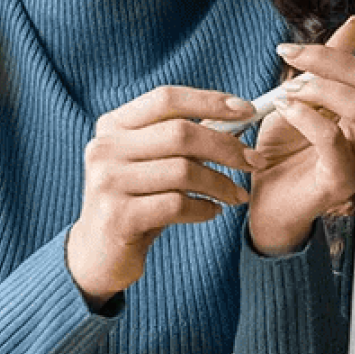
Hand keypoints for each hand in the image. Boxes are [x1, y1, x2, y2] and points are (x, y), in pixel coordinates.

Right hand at [67, 86, 258, 306]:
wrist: (99, 254)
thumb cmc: (137, 202)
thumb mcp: (152, 164)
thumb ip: (183, 140)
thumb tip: (237, 118)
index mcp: (112, 125)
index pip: (166, 98)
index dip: (209, 101)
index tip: (247, 111)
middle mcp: (105, 148)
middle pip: (180, 133)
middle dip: (226, 147)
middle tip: (254, 162)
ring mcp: (107, 182)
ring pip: (183, 171)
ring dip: (221, 183)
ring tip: (236, 195)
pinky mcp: (117, 216)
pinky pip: (176, 205)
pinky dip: (203, 208)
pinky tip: (211, 212)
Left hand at [247, 14, 354, 255]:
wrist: (267, 200)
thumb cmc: (286, 150)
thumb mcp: (301, 94)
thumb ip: (327, 64)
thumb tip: (353, 25)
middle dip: (331, 58)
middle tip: (292, 55)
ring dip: (321, 88)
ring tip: (288, 90)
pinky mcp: (343, 181)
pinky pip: (333, 139)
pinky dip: (306, 116)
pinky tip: (285, 109)